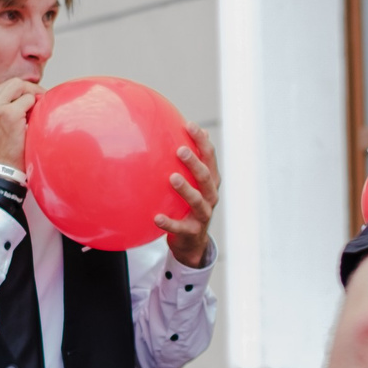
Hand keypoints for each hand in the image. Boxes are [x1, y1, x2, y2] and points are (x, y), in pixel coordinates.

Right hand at [0, 60, 40, 167]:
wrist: (1, 169)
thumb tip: (19, 86)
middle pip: (11, 82)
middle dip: (26, 90)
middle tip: (33, 103)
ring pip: (21, 87)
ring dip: (32, 97)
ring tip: (33, 111)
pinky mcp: (9, 114)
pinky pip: (30, 100)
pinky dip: (36, 108)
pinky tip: (32, 121)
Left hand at [161, 125, 219, 269]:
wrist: (192, 241)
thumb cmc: (188, 205)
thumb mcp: (191, 184)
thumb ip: (187, 163)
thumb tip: (179, 132)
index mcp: (211, 181)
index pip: (209, 157)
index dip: (202, 141)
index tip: (189, 125)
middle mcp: (210, 196)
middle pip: (206, 177)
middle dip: (195, 163)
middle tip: (180, 150)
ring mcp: (203, 214)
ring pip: (197, 200)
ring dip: (185, 189)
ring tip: (172, 178)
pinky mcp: (193, 231)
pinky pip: (180, 227)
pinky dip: (169, 223)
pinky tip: (156, 217)